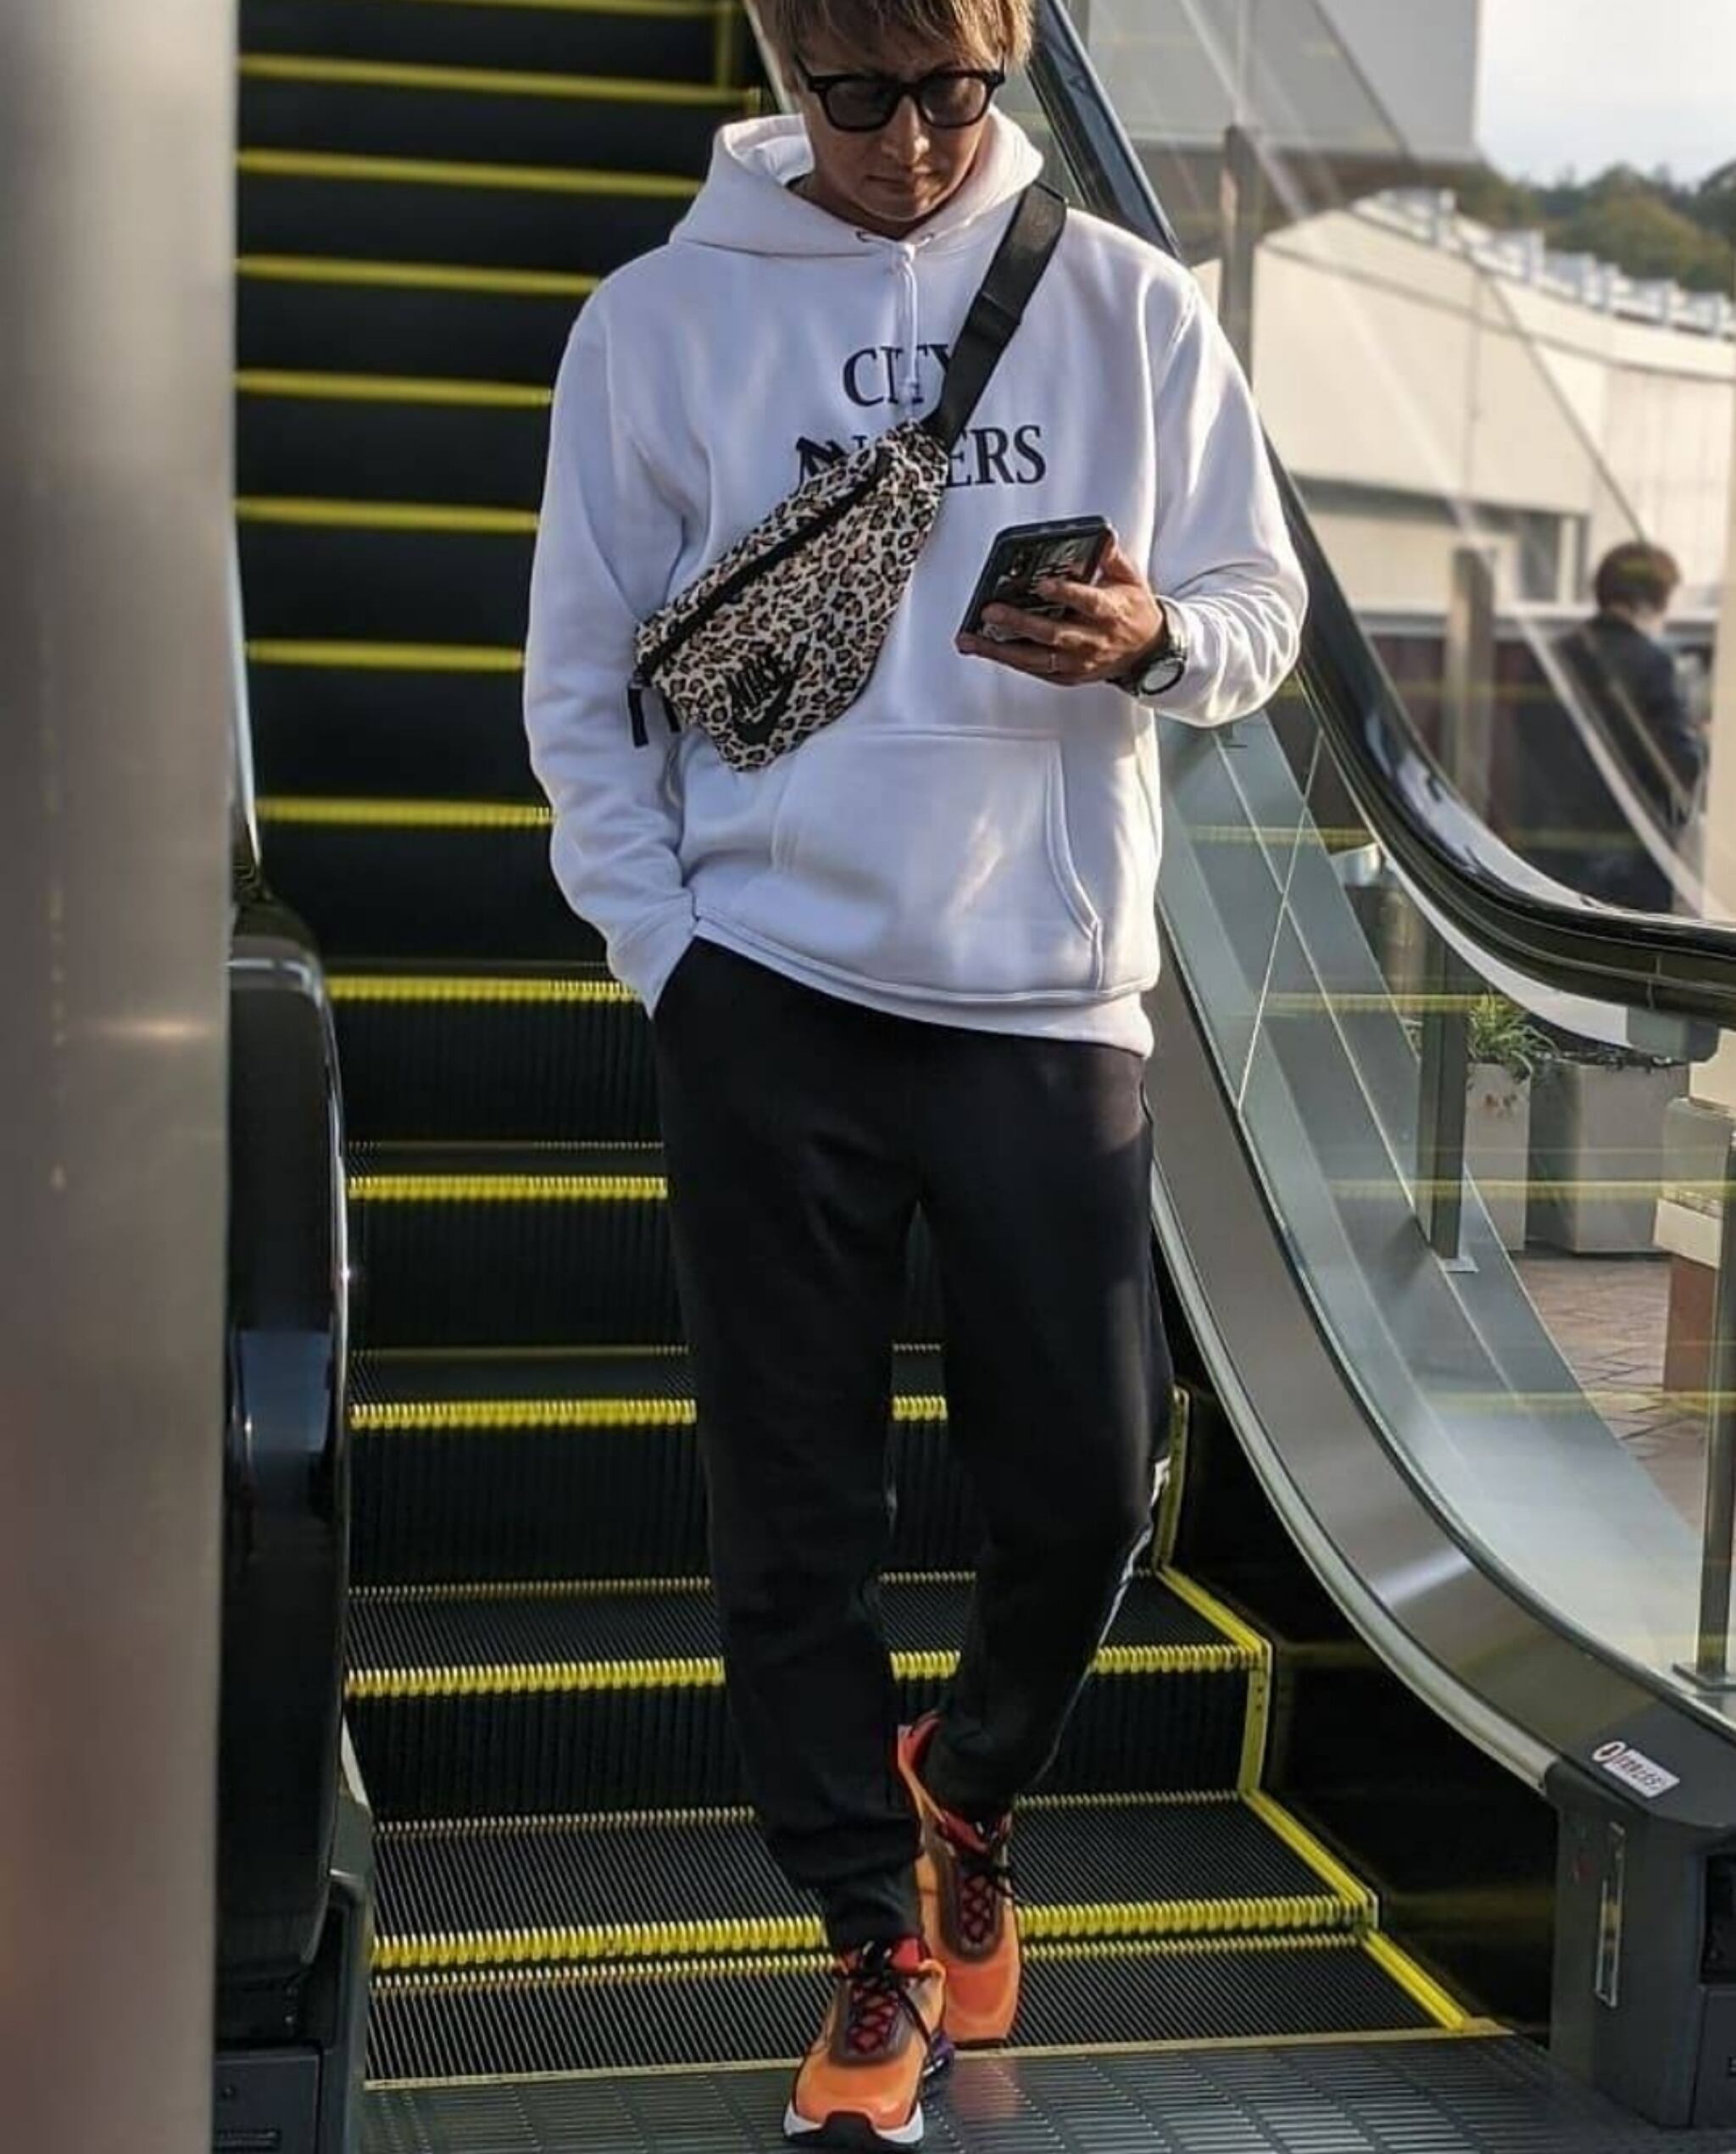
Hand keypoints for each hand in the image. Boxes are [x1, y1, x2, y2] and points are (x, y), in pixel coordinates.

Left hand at [956, 534, 1165, 687]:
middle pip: (1053, 634)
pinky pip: (1035, 670)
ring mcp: (1078, 663)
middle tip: (991, 611)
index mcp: (1111, 612)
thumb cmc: (1133, 612)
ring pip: (1036, 659)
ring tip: (972, 640)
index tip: (1043, 585)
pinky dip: (1009, 660)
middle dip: (1020, 623)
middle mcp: (1093, 641)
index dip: (1066, 594)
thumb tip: (1100, 535)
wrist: (1147, 653)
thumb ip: (1112, 557)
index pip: (1088, 603)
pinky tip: (986, 649)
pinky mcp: (1067, 676)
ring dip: (1002, 650)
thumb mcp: (1130, 579)